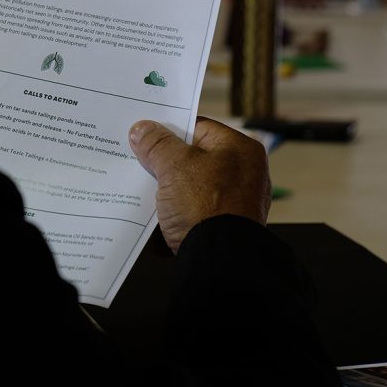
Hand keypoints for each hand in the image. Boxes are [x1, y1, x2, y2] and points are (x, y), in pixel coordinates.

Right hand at [129, 117, 270, 252]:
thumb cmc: (206, 207)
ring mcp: (237, 200)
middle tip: (141, 160)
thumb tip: (142, 129)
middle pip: (195, 156)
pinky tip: (159, 213)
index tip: (145, 134)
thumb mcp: (174, 166)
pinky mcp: (226, 224)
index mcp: (241, 149)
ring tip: (146, 189)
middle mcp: (245, 172)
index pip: (198, 127)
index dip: (169, 129)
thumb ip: (157, 144)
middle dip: (166, 161)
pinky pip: (195, 208)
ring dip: (169, 188)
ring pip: (192, 184)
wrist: (220, 259)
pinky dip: (178, 209)